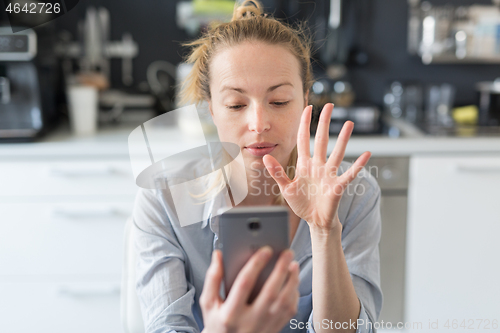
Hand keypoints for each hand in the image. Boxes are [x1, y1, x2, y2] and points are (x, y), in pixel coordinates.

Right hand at [200, 248, 298, 332]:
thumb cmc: (218, 322)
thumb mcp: (208, 303)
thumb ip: (213, 278)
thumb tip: (218, 255)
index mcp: (231, 313)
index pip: (244, 284)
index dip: (256, 264)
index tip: (265, 250)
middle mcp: (250, 321)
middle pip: (270, 292)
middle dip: (280, 269)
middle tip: (287, 252)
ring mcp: (265, 326)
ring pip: (284, 301)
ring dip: (292, 281)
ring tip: (293, 264)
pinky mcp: (276, 328)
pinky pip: (290, 310)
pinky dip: (294, 294)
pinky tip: (292, 281)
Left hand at [263, 103, 370, 234]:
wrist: (314, 221)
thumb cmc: (302, 204)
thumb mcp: (286, 188)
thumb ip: (277, 172)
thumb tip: (266, 156)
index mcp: (304, 165)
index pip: (304, 139)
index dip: (304, 124)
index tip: (308, 108)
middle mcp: (318, 166)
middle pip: (321, 140)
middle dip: (324, 123)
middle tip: (329, 105)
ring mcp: (329, 174)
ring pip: (337, 152)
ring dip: (343, 139)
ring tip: (349, 123)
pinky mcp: (337, 185)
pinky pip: (349, 173)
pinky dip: (358, 165)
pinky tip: (366, 154)